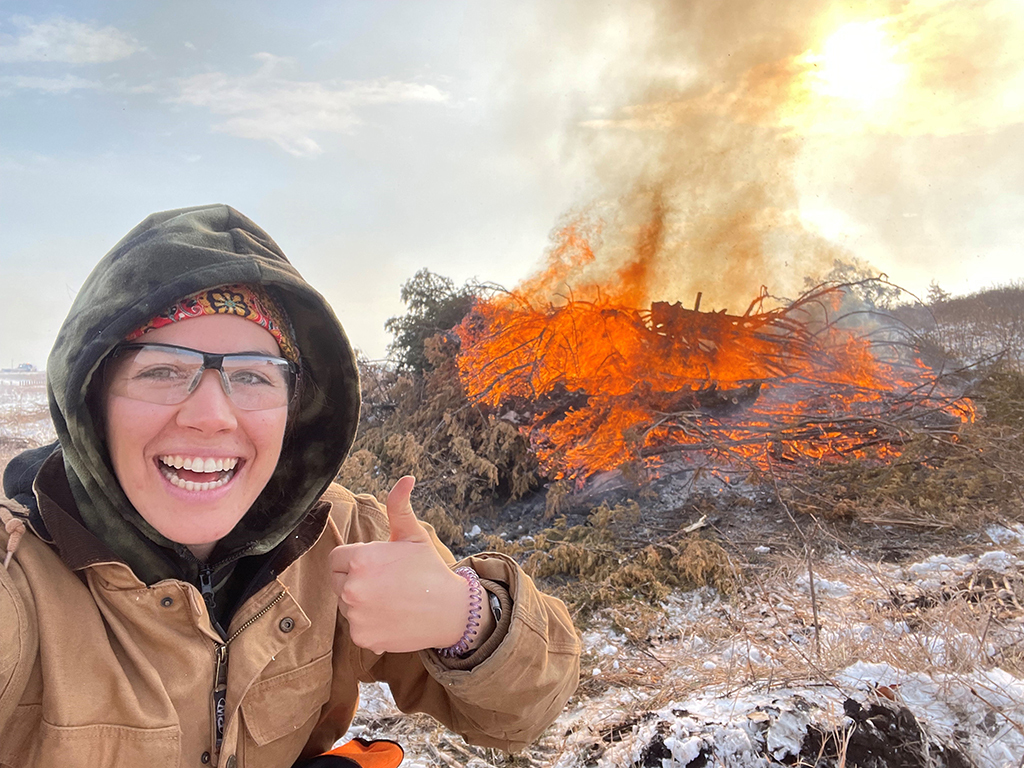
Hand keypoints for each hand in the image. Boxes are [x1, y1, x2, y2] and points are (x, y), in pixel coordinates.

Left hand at [329, 476, 475, 653]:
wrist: (450, 611)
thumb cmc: (430, 570)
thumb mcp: (413, 535)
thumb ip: (399, 506)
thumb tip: (406, 478)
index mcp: (360, 560)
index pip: (336, 559)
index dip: (354, 560)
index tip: (375, 565)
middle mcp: (352, 588)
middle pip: (337, 582)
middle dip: (354, 580)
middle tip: (384, 582)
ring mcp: (356, 615)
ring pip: (346, 605)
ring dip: (360, 603)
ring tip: (390, 599)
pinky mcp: (363, 637)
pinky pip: (357, 627)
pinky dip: (370, 625)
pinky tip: (391, 617)